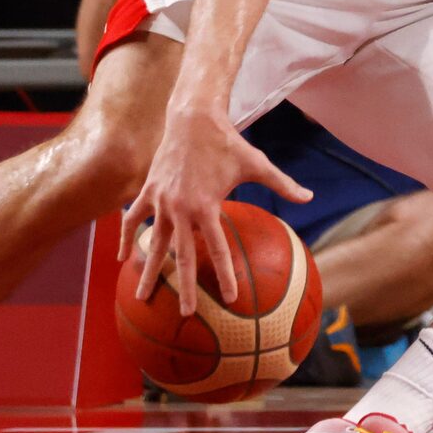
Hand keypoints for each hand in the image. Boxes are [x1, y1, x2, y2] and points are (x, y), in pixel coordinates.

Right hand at [120, 108, 311, 303]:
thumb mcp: (257, 163)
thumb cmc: (227, 142)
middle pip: (182, 256)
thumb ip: (282, 184)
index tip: (229, 298)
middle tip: (185, 314)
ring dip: (147, 269)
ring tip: (141, 295)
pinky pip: (133, 219)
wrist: (193, 118)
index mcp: (207, 205)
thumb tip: (310, 197)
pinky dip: (126, 237)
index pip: (218, 249)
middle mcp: (180, 208)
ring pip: (152, 243)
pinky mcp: (147, 191)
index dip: (225, 274)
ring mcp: (161, 201)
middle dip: (183, 287)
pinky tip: (122, 257)